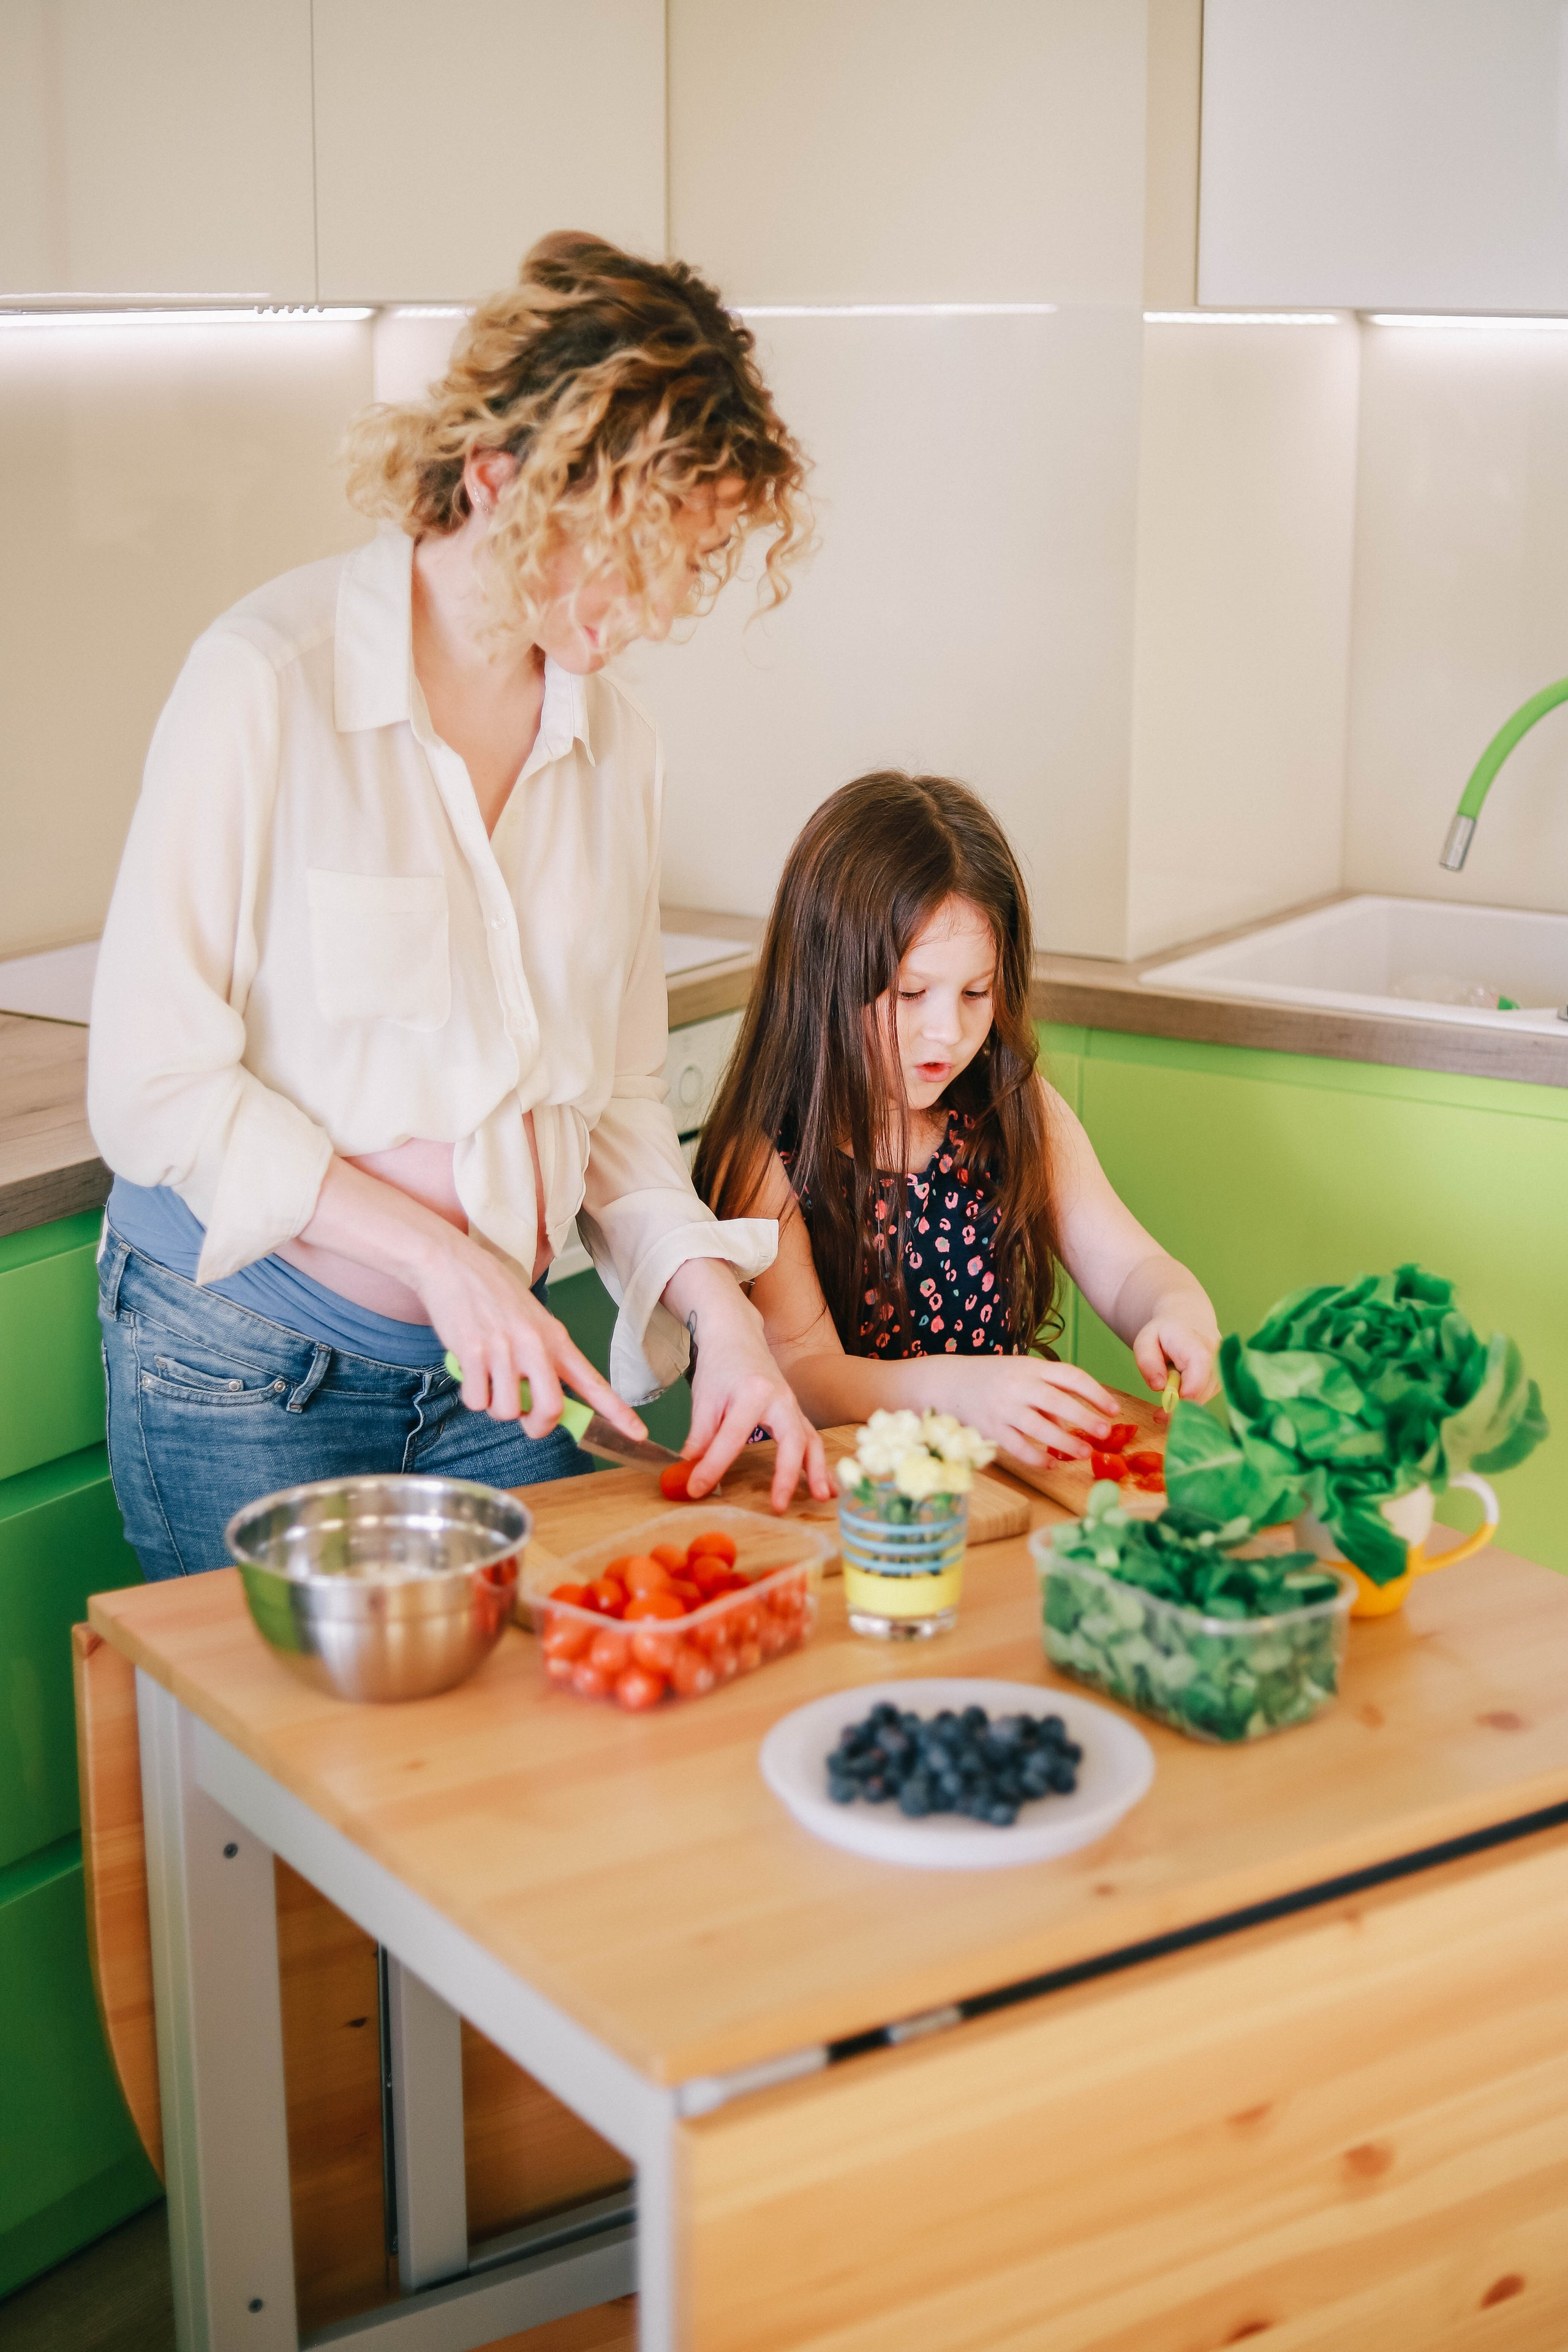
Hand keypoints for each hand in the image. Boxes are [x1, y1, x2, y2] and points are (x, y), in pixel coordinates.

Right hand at [415, 1226, 646, 1444]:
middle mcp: (535, 1346)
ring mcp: (504, 1349)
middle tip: (522, 1415)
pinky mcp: (473, 1352)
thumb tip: (542, 1407)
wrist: (454, 1265)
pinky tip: (469, 1368)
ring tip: (488, 1374)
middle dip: (535, 1425)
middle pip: (550, 1410)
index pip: (593, 1383)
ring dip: (494, 1405)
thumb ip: (544, 1361)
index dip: (618, 1413)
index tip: (638, 1435)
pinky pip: (476, 1400)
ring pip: (506, 1411)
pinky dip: (470, 1394)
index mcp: (556, 1339)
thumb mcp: (533, 1322)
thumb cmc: (494, 1296)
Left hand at [668, 1260, 831, 1510]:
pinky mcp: (796, 1412)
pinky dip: (819, 1463)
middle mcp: (780, 1399)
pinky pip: (813, 1439)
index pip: (732, 1438)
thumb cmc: (719, 1367)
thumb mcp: (703, 1399)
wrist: (737, 1337)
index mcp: (753, 1393)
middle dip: (786, 1475)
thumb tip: (690, 1471)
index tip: (696, 1489)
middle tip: (779, 1506)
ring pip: (811, 1441)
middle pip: (791, 1440)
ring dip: (817, 1471)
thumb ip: (700, 1436)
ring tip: (820, 1499)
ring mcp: (793, 1405)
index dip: (713, 1467)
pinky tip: (825, 1486)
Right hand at [937, 1356, 1121, 1468]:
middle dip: (1085, 1418)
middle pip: (1057, 1401)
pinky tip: (1051, 1465)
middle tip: (1105, 1434)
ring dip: (1065, 1441)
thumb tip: (1071, 1425)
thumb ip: (1049, 1395)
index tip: (1114, 1409)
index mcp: (1032, 1367)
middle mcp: (1019, 1385)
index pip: (1070, 1376)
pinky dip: (1035, 1457)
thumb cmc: (994, 1378)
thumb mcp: (1023, 1374)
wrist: (948, 1382)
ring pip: (1039, 1427)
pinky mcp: (990, 1428)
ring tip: (1085, 1454)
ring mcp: (1003, 1407)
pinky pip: (1017, 1446)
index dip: (1095, 1392)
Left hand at [1131, 1314, 1219, 1405]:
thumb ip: (1147, 1361)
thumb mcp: (1145, 1341)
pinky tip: (1179, 1394)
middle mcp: (1216, 1356)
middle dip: (1180, 1406)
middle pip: (1203, 1389)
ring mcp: (1222, 1369)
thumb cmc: (1164, 1332)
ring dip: (1184, 1404)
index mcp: (1195, 1342)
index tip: (1169, 1406)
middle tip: (1158, 1415)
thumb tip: (1159, 1386)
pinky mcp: (1221, 1380)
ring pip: (1204, 1397)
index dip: (1189, 1389)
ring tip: (1166, 1399)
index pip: (1201, 1367)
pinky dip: (1190, 1402)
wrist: (1188, 1321)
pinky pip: (1205, 1397)